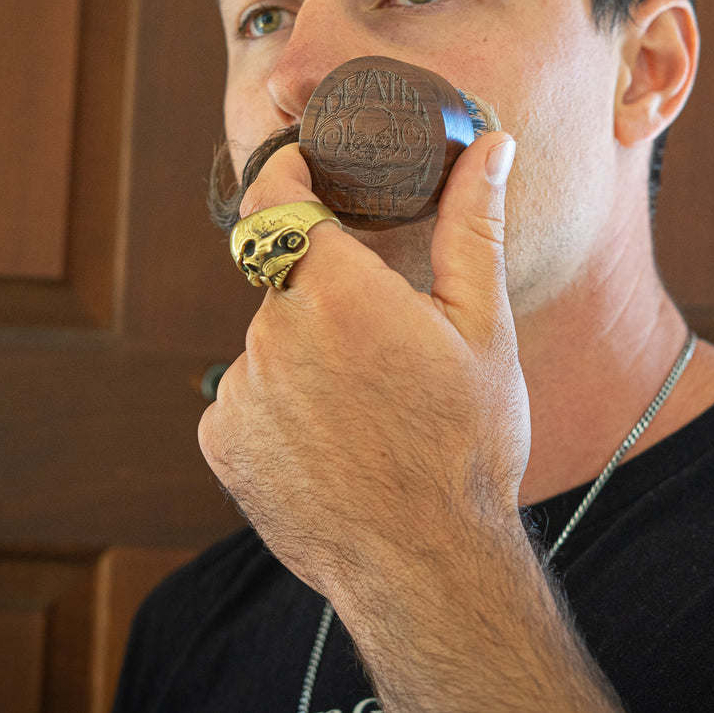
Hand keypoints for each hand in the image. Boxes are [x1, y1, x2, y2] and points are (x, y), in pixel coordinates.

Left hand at [198, 132, 526, 596]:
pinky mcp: (222, 440)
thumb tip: (491, 148)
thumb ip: (472, 227)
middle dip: (327, 293)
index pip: (278, 194)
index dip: (286, 171)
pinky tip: (331, 442)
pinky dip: (279, 405)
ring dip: (305, 354)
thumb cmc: (465, 446)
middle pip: (287, 278)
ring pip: (268, 341)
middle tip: (384, 342)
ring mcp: (239, 390)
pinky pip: (245, 396)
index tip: (301, 166)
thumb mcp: (483, 329)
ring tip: (365, 408)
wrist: (425, 564)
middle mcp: (273, 332)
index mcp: (338, 290)